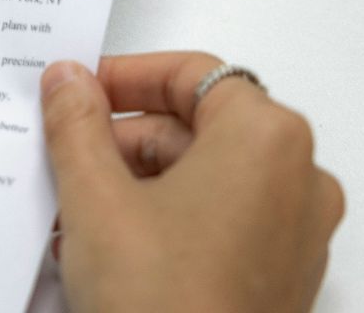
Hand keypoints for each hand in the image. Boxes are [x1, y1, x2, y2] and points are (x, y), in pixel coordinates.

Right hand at [42, 53, 343, 312]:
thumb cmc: (163, 303)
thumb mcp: (95, 197)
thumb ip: (77, 124)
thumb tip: (68, 80)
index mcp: (266, 140)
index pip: (192, 74)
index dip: (124, 77)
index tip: (77, 92)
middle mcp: (299, 179)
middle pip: (200, 125)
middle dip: (124, 139)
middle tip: (64, 155)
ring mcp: (298, 234)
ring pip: (208, 177)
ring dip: (139, 183)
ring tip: (77, 211)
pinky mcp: (283, 278)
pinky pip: (222, 222)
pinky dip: (169, 220)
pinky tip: (110, 247)